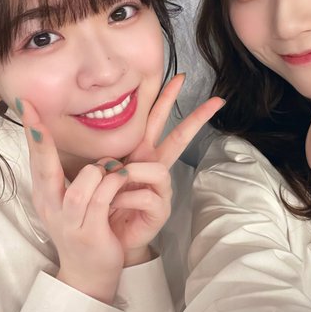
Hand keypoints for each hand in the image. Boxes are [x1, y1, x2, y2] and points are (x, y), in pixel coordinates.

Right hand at [17, 99, 129, 302]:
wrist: (89, 274)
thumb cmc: (85, 228)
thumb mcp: (73, 200)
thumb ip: (71, 174)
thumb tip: (76, 144)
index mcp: (46, 194)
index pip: (37, 158)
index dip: (32, 131)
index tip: (26, 104)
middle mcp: (51, 206)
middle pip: (44, 166)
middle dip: (40, 138)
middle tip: (35, 110)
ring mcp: (69, 221)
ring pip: (84, 182)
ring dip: (103, 171)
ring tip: (117, 173)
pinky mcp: (89, 231)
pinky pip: (103, 199)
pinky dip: (115, 185)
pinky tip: (124, 180)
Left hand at [108, 73, 224, 264]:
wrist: (103, 234)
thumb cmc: (101, 200)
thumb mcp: (96, 171)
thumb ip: (99, 155)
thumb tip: (95, 142)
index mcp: (140, 152)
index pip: (156, 120)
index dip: (167, 98)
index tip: (179, 77)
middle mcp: (154, 167)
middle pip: (178, 138)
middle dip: (196, 118)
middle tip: (215, 101)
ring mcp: (161, 189)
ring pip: (159, 170)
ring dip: (132, 174)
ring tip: (113, 184)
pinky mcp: (159, 210)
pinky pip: (146, 197)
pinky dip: (125, 199)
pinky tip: (113, 205)